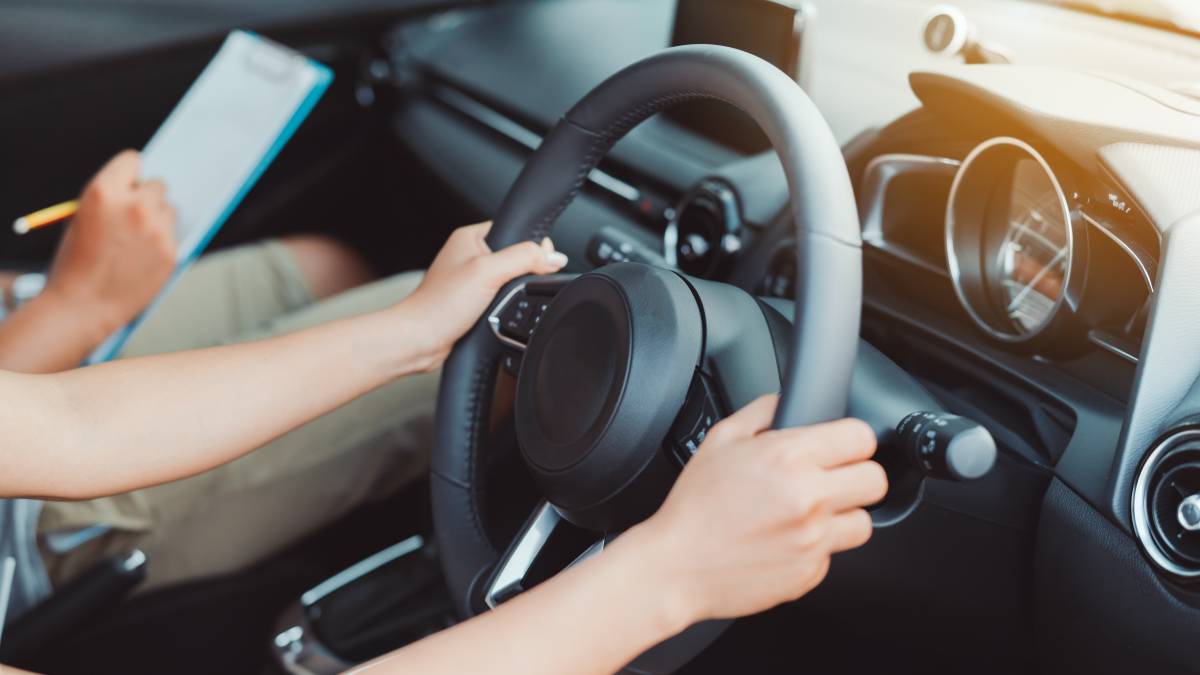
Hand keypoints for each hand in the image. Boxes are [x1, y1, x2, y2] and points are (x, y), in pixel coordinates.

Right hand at [43, 150, 176, 333]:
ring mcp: (155, 229)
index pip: (133, 160)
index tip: (130, 182)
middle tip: (133, 216)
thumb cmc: (75, 261)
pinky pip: (173, 234)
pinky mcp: (170, 251)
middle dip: (146, 197)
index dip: (129, 173)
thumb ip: (111, 199)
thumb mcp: (81, 218)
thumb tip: (141, 185)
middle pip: (157, 184)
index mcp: (103, 192)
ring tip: (133, 242)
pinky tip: (141, 258)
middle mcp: (133, 206)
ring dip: (157, 219)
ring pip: (169, 209)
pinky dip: (161, 242)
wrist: (80, 306)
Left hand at [397, 222, 566, 368]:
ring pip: (508, 279)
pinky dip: (502, 306)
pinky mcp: (471, 300)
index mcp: (470, 236)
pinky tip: (494, 312)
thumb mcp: (488, 272)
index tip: (537, 262)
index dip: (532, 245)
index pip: (515, 230)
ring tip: (496, 302)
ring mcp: (469, 278)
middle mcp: (468, 254)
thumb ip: (525, 259)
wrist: (419, 339)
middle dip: (522, 273)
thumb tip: (555, 257)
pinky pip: (499, 298)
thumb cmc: (439, 304)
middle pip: (515, 256)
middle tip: (509, 286)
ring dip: (511, 293)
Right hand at [628, 394, 886, 627]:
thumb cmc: (694, 507)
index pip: (861, 437)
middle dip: (856, 475)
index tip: (841, 446)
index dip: (852, 439)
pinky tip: (785, 540)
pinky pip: (834, 555)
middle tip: (831, 478)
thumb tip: (787, 400)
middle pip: (876, 480)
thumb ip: (762, 411)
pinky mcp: (810, 573)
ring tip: (808, 513)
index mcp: (788, 458)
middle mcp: (808, 498)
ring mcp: (813, 540)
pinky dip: (816, 548)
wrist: (676, 567)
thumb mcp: (720, 440)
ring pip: (864, 522)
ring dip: (842, 515)